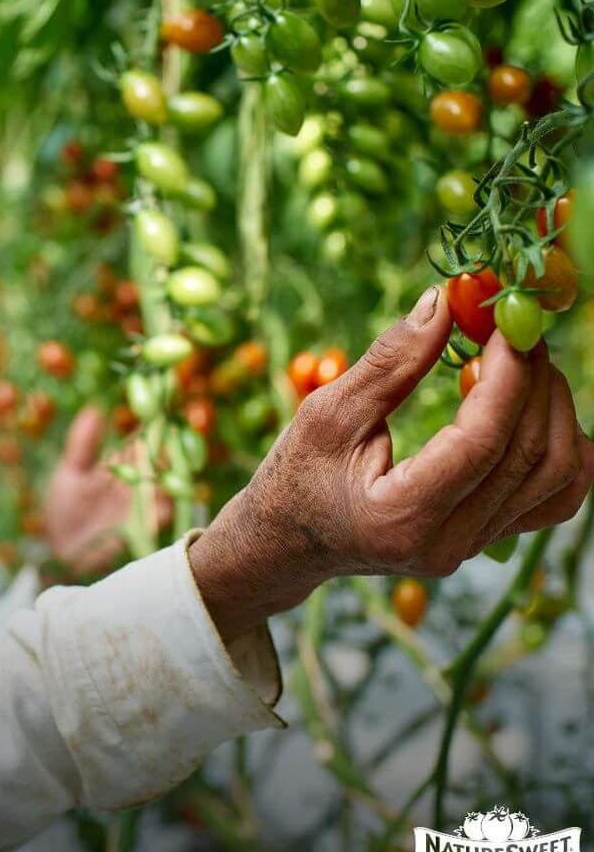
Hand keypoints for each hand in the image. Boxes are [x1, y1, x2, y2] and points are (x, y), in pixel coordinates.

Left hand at [44, 406, 170, 575]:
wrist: (61, 548)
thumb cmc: (64, 509)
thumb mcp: (70, 473)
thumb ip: (83, 443)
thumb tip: (94, 410)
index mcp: (120, 466)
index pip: (140, 443)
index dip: (150, 428)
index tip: (158, 412)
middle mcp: (136, 482)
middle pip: (159, 462)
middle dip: (167, 450)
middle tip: (169, 437)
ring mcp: (141, 505)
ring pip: (166, 487)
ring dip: (169, 477)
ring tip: (166, 466)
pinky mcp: (143, 528)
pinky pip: (161, 515)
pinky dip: (163, 506)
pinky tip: (160, 499)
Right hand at [189, 286, 593, 642]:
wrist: (288, 542)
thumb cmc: (295, 477)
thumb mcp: (327, 414)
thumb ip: (391, 362)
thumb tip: (444, 302)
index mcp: (400, 518)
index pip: (483, 443)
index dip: (508, 375)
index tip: (507, 321)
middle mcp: (447, 545)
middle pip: (531, 456)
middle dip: (534, 380)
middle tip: (514, 328)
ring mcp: (471, 549)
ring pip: (557, 477)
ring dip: (553, 408)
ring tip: (520, 364)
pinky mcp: (483, 541)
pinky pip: (553, 498)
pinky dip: (562, 446)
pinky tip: (533, 409)